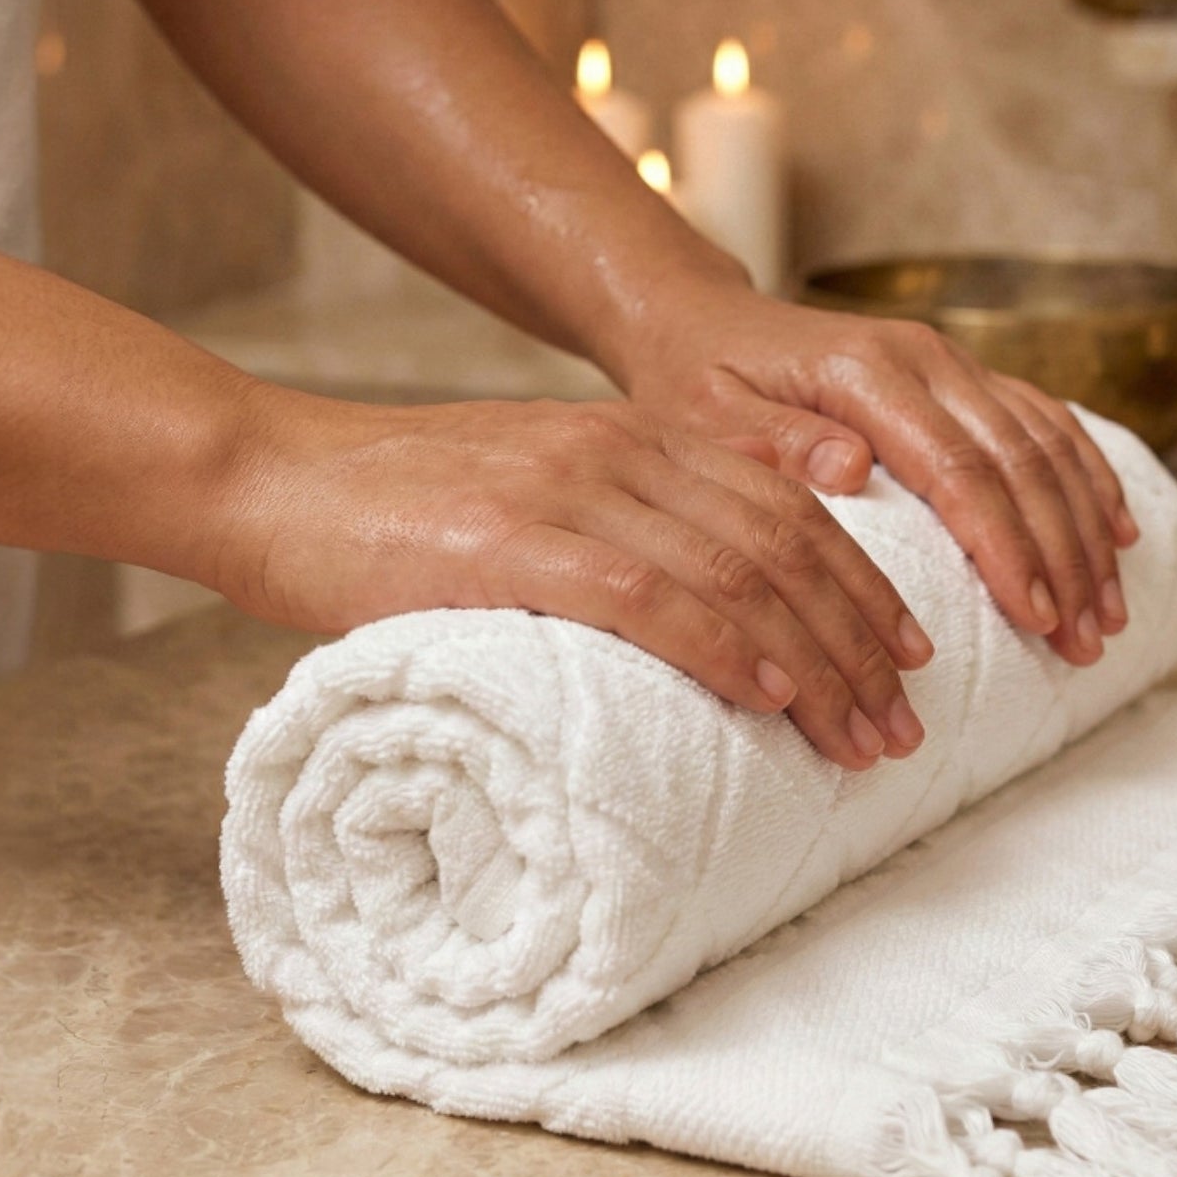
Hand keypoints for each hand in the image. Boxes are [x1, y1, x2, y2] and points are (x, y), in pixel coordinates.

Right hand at [215, 393, 933, 770]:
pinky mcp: (513, 542)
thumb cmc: (390, 509)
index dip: (862, 581)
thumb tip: (688, 623)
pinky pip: (652, 594)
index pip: (788, 503)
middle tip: (908, 722)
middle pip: (788, 539)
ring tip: (866, 738)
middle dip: (864, 638)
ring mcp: (570, 491)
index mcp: (632, 439)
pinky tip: (774, 697)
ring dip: (820, 662)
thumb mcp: (527, 496)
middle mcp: (619, 452)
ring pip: (740, 571)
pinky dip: (726, 647)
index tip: (909, 653)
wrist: (268, 477)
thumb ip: (610, 531)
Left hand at [620, 289, 1139, 667]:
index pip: (959, 467)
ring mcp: (951, 362)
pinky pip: (1046, 422)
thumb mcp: (706, 416)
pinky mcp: (963, 375)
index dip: (1006, 545)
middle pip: (1020, 461)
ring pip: (1046, 444)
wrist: (701, 322)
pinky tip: (1118, 534)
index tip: (1036, 615)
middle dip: (1064, 555)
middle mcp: (924, 357)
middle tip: (1087, 640)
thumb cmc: (696, 381)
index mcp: (865, 371)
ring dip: (1087, 529)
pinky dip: (1087, 477)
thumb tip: (852, 469)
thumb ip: (774, 441)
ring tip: (1108, 613)